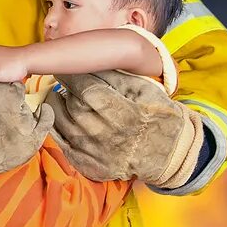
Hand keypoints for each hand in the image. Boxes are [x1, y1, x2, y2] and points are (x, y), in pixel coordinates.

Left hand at [51, 71, 203, 187]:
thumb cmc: (159, 116)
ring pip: (62, 123)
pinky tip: (61, 117)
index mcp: (122, 113)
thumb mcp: (148, 90)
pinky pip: (62, 144)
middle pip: (72, 105)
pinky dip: (57, 128)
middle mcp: (105, 135)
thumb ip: (119, 77)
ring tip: (61, 96)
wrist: (170, 154)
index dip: (72, 75)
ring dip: (57, 106)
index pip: (86, 88)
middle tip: (65, 80)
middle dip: (64, 89)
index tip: (67, 67)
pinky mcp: (89, 165)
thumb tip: (93, 61)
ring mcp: (95, 153)